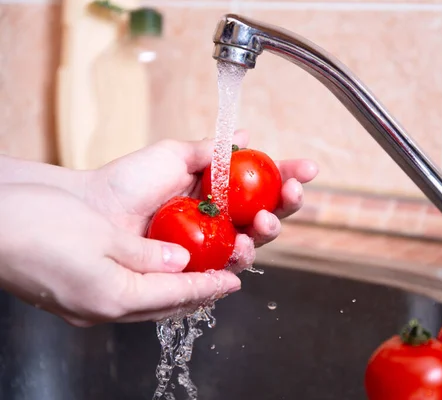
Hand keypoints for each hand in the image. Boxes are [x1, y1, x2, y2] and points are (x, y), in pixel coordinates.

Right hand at [0, 184, 240, 326]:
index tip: (233, 282)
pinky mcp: (76, 293)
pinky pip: (127, 295)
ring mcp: (86, 305)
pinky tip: (159, 271)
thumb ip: (147, 254)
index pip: (175, 296)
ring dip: (175, 291)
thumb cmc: (39, 224)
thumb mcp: (102, 236)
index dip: (208, 288)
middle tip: (224, 280)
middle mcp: (101, 309)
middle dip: (196, 293)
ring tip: (199, 277)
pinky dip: (151, 285)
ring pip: (145, 303)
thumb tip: (182, 262)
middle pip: (163, 306)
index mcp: (112, 298)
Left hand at [84, 130, 318, 271]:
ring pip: (255, 241)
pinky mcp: (200, 270)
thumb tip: (244, 134)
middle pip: (268, 213)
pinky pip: (230, 267)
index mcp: (219, 190)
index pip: (263, 183)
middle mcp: (221, 217)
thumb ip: (211, 149)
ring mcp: (212, 244)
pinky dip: (242, 257)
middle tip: (291, 193)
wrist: (97, 213)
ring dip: (269, 230)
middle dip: (287, 203)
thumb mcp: (173, 155)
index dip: (287, 175)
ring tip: (264, 220)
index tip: (307, 168)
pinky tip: (243, 246)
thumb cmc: (129, 182)